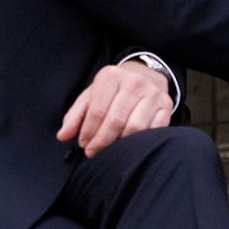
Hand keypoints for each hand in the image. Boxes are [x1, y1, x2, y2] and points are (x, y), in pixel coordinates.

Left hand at [57, 61, 174, 156]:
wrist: (145, 75)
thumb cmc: (114, 90)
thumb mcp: (91, 96)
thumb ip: (75, 116)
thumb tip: (63, 135)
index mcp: (111, 76)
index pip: (97, 111)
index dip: (88, 132)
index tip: (83, 144)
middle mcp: (134, 82)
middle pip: (115, 121)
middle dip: (102, 141)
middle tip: (94, 152)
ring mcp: (153, 93)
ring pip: (135, 128)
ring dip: (120, 144)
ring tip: (111, 150)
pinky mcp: (166, 105)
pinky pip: (153, 130)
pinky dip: (141, 142)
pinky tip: (130, 145)